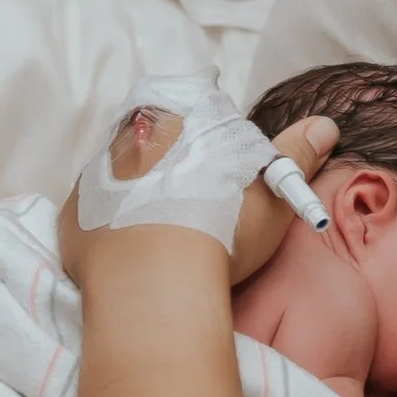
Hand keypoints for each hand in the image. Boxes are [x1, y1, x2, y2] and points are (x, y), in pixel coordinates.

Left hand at [59, 109, 339, 285]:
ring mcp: (94, 172)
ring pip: (121, 175)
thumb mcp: (271, 191)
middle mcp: (129, 133)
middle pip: (155, 143)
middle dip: (174, 166)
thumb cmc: (219, 228)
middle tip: (197, 206)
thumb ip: (297, 153)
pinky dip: (111, 227)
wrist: (153, 283)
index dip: (213, 146)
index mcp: (177, 115)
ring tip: (166, 234)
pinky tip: (134, 254)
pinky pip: (94, 212)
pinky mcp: (71, 213)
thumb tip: (325, 124)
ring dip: (140, 194)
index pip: (196, 113)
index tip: (223, 177)